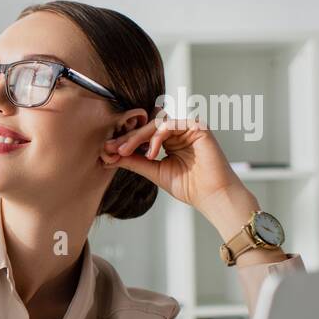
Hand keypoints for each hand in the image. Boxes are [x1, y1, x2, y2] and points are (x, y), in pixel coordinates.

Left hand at [100, 113, 242, 212]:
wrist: (212, 195)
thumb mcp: (154, 171)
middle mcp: (178, 131)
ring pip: (156, 123)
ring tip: (125, 151)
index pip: (143, 135)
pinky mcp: (197, 127)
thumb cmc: (188, 186)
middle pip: (147, 126)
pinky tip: (151, 153)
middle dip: (127, 138)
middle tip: (110, 148)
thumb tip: (110, 156)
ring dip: (137, 136)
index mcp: (168, 141)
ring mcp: (187, 128)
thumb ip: (135, 161)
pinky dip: (157, 137)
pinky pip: (170, 124)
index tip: (106, 151)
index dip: (125, 142)